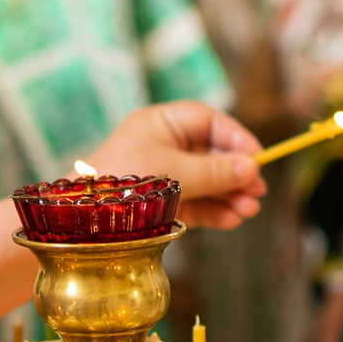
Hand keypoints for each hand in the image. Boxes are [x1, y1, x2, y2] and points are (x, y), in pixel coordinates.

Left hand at [84, 101, 266, 229]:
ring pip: (205, 181)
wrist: (85, 219)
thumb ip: (215, 171)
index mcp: (160, 123)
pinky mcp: (160, 202)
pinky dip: (213, 210)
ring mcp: (162, 174)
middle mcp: (162, 145)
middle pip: (210, 153)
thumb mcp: (176, 173)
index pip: (208, 122)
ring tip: (249, 210)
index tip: (258, 158)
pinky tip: (232, 219)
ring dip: (229, 195)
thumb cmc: (125, 183)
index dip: (236, 138)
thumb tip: (252, 167)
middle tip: (258, 191)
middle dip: (236, 173)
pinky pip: (194, 202)